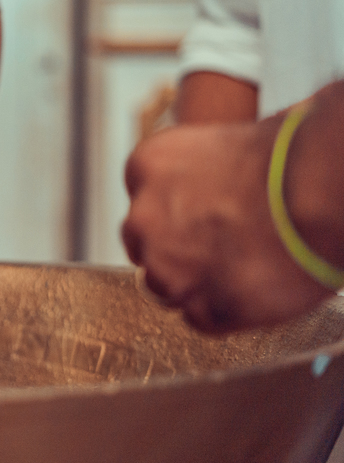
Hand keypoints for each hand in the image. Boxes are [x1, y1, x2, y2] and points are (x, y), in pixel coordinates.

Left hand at [121, 119, 332, 332]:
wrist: (319, 193)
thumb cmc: (289, 158)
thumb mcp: (227, 142)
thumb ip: (199, 172)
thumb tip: (210, 185)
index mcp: (147, 165)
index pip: (143, 200)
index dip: (175, 213)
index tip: (203, 216)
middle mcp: (144, 218)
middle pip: (145, 247)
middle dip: (175, 251)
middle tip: (222, 248)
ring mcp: (170, 269)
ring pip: (166, 289)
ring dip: (196, 285)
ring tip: (245, 270)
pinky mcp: (204, 309)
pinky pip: (202, 320)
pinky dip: (224, 312)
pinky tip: (255, 290)